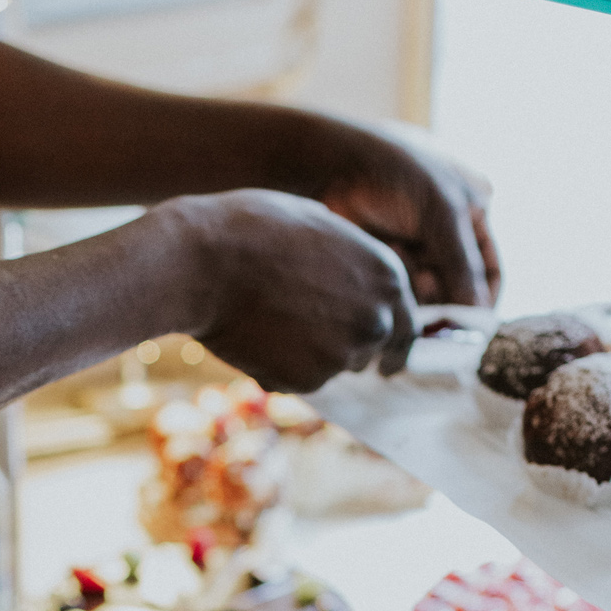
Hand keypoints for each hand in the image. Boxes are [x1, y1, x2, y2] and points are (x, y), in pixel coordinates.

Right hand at [173, 188, 416, 392]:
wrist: (204, 263)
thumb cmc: (253, 231)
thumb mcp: (318, 228)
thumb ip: (350, 264)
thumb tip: (355, 287)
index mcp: (387, 276)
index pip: (406, 323)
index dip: (394, 341)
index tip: (387, 360)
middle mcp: (376, 320)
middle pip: (371, 349)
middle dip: (346, 346)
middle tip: (306, 333)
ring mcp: (343, 355)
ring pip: (332, 366)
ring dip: (309, 354)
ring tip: (267, 318)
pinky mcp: (308, 381)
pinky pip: (299, 381)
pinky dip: (280, 369)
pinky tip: (252, 337)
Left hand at [295, 118, 499, 309]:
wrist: (337, 165)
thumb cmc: (397, 174)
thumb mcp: (443, 213)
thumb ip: (463, 265)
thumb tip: (479, 315)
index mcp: (473, 212)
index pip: (490, 271)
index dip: (484, 301)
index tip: (473, 331)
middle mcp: (447, 234)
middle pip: (456, 289)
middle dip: (444, 299)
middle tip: (430, 307)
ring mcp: (415, 249)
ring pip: (426, 295)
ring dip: (417, 290)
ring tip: (402, 260)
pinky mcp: (387, 261)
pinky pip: (400, 291)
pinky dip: (396, 285)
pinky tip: (386, 260)